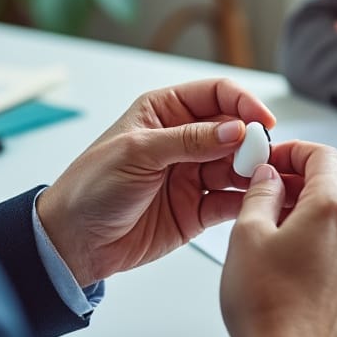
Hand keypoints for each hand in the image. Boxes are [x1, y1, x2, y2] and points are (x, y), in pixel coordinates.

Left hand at [37, 79, 273, 286]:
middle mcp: (183, 140)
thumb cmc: (90, 188)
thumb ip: (189, 140)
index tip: (263, 121)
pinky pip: (230, 201)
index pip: (217, 94)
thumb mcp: (138, 153)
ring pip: (237, 166)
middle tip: (261, 156)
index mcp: (164, 112)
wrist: (72, 241)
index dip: (243, 103)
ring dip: (253, 172)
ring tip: (262, 181)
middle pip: (234, 130)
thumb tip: (235, 129)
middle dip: (252, 141)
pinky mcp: (196, 209)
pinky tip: (255, 202)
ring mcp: (192, 174)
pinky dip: (246, 200)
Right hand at [220, 142, 336, 336]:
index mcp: (333, 209)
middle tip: (262, 199)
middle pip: (329, 191)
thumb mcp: (247, 235)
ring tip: (271, 242)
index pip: (322, 156)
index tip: (274, 158)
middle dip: (295, 189)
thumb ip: (260, 193)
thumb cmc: (266, 306)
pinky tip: (290, 268)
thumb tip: (268, 176)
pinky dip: (319, 249)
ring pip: (335, 223)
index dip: (293, 150)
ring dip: (306, 221)